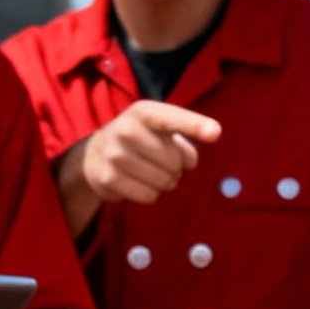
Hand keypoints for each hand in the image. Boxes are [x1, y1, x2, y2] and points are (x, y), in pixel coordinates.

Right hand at [79, 101, 221, 205]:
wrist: (94, 154)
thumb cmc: (139, 140)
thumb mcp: (158, 130)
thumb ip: (182, 141)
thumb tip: (190, 163)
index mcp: (143, 112)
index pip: (171, 118)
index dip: (194, 125)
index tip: (215, 132)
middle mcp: (126, 130)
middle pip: (174, 161)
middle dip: (176, 168)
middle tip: (164, 163)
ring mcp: (114, 155)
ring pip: (164, 181)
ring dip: (166, 182)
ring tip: (151, 172)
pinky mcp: (109, 179)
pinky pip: (149, 196)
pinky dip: (151, 194)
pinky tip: (139, 183)